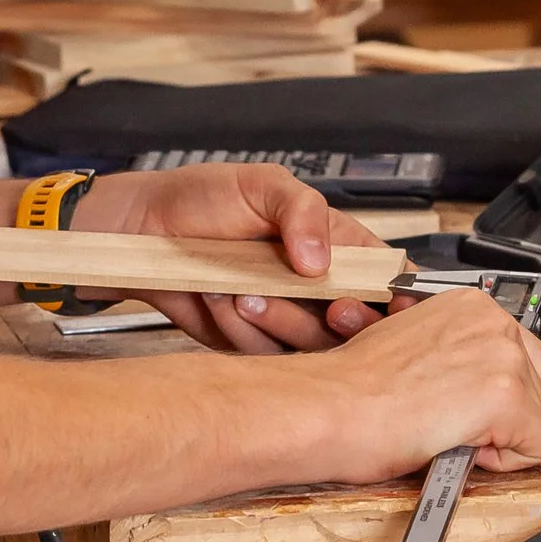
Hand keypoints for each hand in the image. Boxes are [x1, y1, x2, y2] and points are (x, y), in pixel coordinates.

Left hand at [72, 164, 389, 352]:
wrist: (142, 232)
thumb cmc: (201, 198)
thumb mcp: (260, 184)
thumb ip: (301, 210)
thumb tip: (320, 259)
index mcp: (333, 244)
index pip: (384, 275)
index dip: (397, 297)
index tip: (394, 306)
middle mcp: (314, 286)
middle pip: (355, 323)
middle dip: (341, 319)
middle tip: (328, 306)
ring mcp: (284, 317)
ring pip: (310, 347)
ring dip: (278, 318)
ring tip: (242, 286)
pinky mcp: (251, 342)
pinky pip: (264, 356)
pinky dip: (241, 329)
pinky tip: (219, 299)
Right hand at [323, 289, 540, 479]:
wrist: (328, 408)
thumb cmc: (349, 389)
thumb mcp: (409, 346)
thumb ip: (453, 355)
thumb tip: (467, 381)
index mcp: (467, 304)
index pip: (517, 353)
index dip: (486, 389)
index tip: (453, 400)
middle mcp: (491, 320)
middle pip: (539, 380)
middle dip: (506, 409)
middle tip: (452, 419)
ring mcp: (502, 355)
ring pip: (540, 415)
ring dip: (501, 434)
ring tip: (446, 430)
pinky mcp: (507, 396)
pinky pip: (539, 447)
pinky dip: (504, 461)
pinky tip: (456, 444)